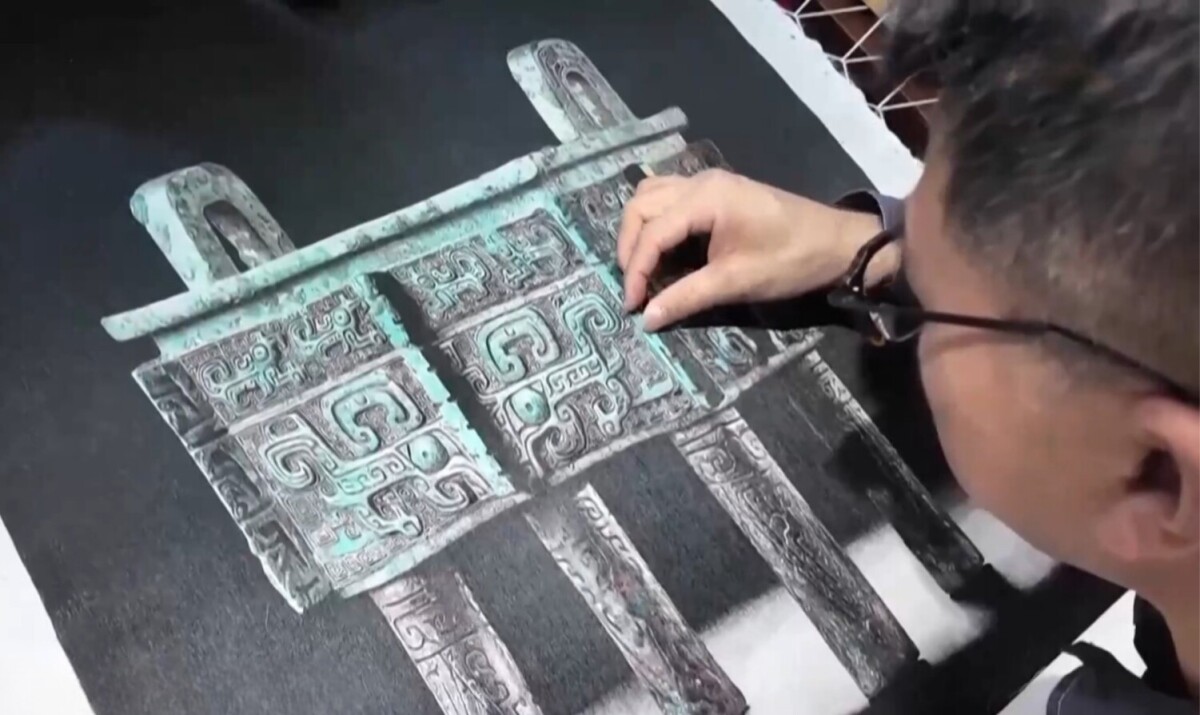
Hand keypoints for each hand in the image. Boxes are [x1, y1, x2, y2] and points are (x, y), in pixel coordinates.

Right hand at [616, 169, 894, 330]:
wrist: (839, 243)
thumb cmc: (791, 260)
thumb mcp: (736, 282)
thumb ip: (687, 297)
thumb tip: (647, 319)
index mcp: (705, 198)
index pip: (651, 232)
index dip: (636, 271)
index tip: (631, 306)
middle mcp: (700, 182)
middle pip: (641, 206)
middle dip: (630, 248)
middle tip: (634, 288)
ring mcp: (709, 183)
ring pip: (651, 196)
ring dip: (640, 231)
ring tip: (644, 269)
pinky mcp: (717, 192)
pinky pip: (670, 198)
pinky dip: (657, 222)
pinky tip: (663, 252)